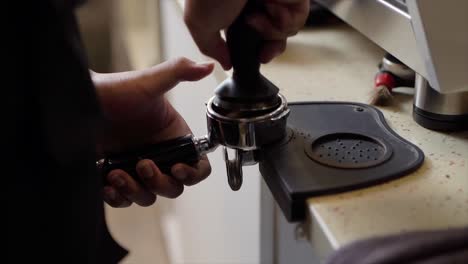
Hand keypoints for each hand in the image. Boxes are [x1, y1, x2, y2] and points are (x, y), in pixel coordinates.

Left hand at [93, 58, 213, 207]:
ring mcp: (136, 167)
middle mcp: (159, 155)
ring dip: (136, 191)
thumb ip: (179, 72)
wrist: (78, 101)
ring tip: (117, 174)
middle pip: (174, 186)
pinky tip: (108, 185)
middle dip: (160, 182)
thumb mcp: (149, 82)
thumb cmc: (114, 90)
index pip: (197, 165)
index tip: (177, 168)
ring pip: (149, 196)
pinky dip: (118, 197)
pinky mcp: (116, 175)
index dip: (193, 173)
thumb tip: (207, 65)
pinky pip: (124, 199)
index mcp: (173, 137)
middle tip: (143, 166)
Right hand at [184, 0, 309, 68]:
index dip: (257, 52)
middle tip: (263, 52)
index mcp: (237, 12)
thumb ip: (211, 48)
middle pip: (275, 37)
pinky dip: (283, 20)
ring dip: (270, 30)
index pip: (255, 37)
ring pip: (287, 30)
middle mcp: (257, 4)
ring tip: (254, 17)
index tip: (256, 58)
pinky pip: (297, 19)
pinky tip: (269, 8)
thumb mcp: (199, 24)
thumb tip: (225, 64)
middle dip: (269, 49)